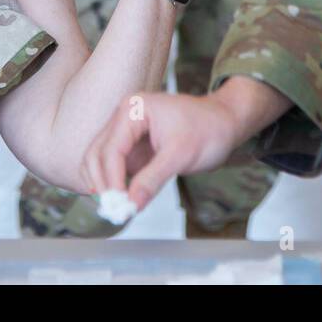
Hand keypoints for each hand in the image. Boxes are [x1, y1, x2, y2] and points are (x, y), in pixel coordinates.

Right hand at [80, 92, 242, 211]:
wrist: (224, 123)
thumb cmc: (208, 128)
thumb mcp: (181, 155)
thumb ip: (153, 179)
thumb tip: (131, 203)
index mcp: (133, 110)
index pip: (111, 149)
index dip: (111, 180)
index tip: (117, 205)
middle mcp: (124, 118)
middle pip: (97, 154)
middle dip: (102, 183)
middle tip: (114, 210)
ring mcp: (126, 133)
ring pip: (99, 162)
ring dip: (104, 185)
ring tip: (117, 209)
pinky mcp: (132, 148)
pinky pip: (113, 168)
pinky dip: (113, 184)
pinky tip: (121, 200)